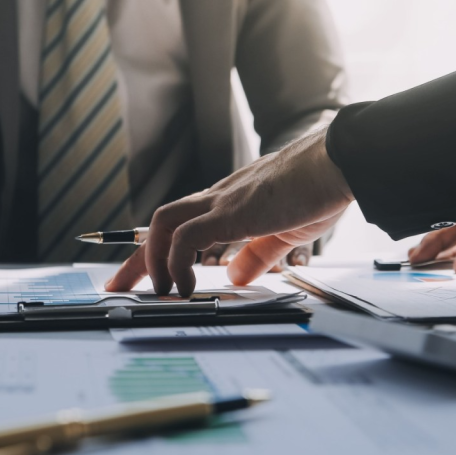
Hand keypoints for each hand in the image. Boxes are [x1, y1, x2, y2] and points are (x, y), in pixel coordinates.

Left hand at [106, 127, 351, 295]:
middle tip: (118, 286)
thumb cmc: (317, 190)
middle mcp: (217, 199)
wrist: (337, 164)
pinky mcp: (232, 211)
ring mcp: (222, 202)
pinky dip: (177, 263)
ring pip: (163, 223)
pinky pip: (187, 237)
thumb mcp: (283, 232)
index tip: (140, 276)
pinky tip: (187, 287)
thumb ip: (257, 253)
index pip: (178, 226)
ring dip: (153, 259)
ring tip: (159, 291)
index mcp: (227, 203)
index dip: (155, 251)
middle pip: (159, 223)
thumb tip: (236, 275)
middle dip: (136, 258)